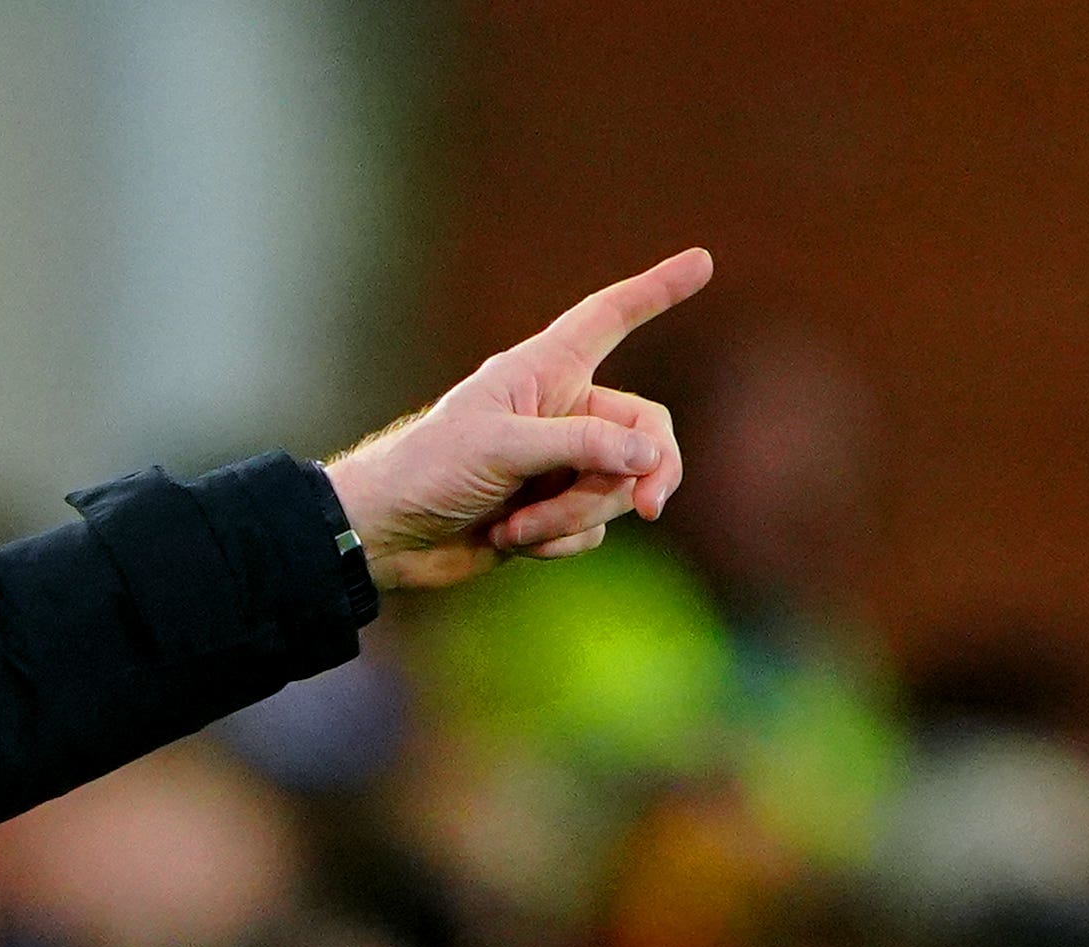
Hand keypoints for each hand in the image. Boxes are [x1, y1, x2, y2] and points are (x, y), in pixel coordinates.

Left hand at [322, 247, 714, 593]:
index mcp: (544, 371)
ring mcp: (560, 465)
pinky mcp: (553, 513)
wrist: (386, 538)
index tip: (702, 262)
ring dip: (576, 516)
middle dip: (646, 471)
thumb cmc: (429, 471)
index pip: (609, 318)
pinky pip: (593, 528)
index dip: (655, 291)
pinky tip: (512, 542)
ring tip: (516, 526)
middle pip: (645, 431)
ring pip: (620, 487)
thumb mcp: (502, 448)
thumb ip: (581, 447)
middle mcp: (561, 411)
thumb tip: (651, 458)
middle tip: (649, 506)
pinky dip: (560, 541)